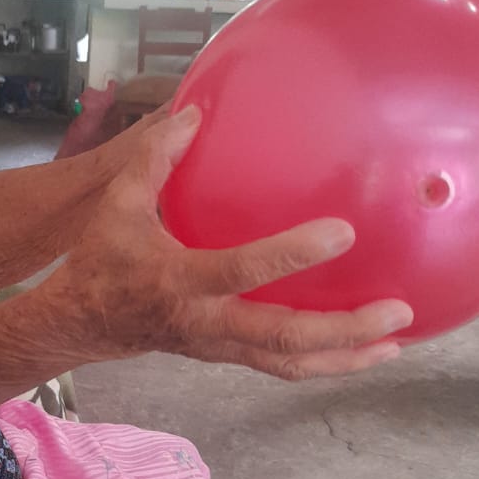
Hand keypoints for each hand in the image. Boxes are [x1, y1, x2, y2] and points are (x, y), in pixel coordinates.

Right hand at [54, 107, 412, 380]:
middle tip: (396, 307)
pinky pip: (280, 365)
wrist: (82, 323)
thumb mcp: (118, 204)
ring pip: (288, 362)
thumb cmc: (102, 259)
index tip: (342, 232)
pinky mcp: (227, 355)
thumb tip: (196, 113)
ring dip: (343, 356)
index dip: (291, 254)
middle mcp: (206, 322)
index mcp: (180, 281)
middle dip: (343, 328)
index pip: (241, 270)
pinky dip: (325, 363)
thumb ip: (155, 158)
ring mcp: (219, 346)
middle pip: (282, 335)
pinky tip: (363, 350)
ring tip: (395, 344)